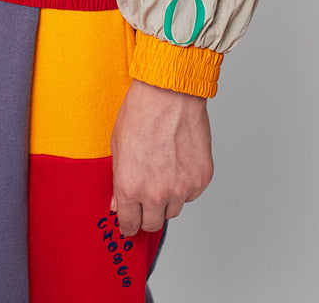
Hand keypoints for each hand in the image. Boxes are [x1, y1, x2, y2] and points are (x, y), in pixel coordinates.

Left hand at [110, 78, 213, 234]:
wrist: (169, 93)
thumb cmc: (141, 113)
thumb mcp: (117, 148)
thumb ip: (118, 181)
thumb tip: (118, 205)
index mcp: (130, 187)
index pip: (129, 225)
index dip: (128, 223)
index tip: (130, 221)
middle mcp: (156, 193)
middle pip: (152, 224)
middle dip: (147, 213)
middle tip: (146, 196)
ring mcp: (181, 188)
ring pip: (174, 210)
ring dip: (167, 199)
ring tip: (163, 171)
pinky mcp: (201, 179)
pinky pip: (192, 194)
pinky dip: (185, 184)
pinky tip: (178, 162)